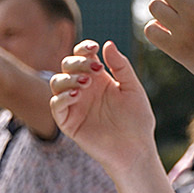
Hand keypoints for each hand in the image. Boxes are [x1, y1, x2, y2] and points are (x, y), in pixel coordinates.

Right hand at [49, 40, 157, 176]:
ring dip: (68, 78)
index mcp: (98, 78)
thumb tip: (108, 43)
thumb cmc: (137, 119)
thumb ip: (121, 66)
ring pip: (56, 82)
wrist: (136, 148)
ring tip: (86, 83)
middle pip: (67, 65)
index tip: (93, 46)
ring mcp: (74, 104)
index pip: (82, 56)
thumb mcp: (132, 88)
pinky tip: (77, 95)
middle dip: (77, 62)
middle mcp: (83, 88)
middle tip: (94, 67)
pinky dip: (62, 97)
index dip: (83, 48)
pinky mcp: (68, 122)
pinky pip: (56, 105)